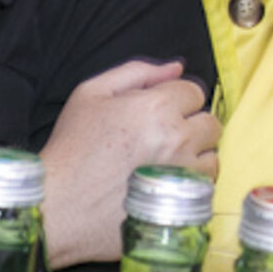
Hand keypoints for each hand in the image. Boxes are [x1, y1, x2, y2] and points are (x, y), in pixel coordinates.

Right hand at [39, 59, 218, 270]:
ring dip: (195, 154)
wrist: (60, 204)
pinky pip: (205, 185)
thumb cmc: (72, 147)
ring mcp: (183, 174)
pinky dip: (190, 181)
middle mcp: (177, 138)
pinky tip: (163, 182)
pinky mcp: (182, 203)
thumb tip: (176, 67)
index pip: (194, 91)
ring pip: (212, 155)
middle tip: (162, 137)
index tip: (157, 113)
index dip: (175, 99)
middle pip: (210, 122)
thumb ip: (137, 72)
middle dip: (191, 124)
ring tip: (164, 161)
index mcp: (156, 107)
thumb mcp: (91, 93)